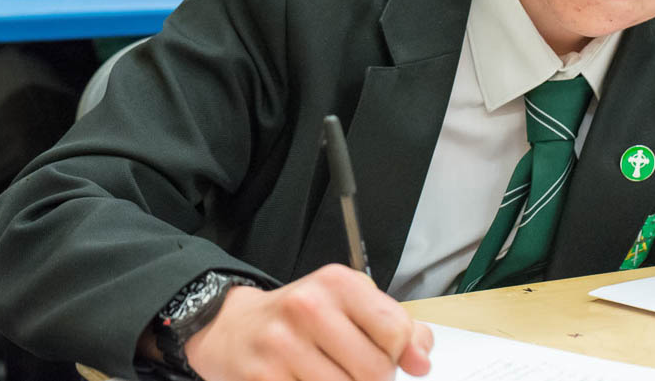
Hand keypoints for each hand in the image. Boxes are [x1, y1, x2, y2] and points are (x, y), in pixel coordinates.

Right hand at [183, 265, 432, 380]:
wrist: (233, 328)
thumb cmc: (300, 319)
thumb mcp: (348, 305)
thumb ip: (395, 328)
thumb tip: (422, 360)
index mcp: (336, 283)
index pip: (395, 332)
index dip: (396, 354)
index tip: (381, 353)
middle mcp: (307, 307)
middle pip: (375, 372)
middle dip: (372, 380)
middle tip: (351, 370)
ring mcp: (282, 346)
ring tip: (328, 375)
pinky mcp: (263, 380)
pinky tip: (304, 380)